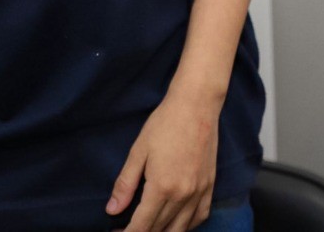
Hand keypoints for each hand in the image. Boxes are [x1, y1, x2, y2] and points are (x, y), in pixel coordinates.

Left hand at [106, 92, 218, 231]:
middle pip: (160, 230)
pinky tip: (176, 223)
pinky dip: (186, 226)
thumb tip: (112, 210)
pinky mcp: (210, 185)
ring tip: (148, 228)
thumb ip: (125, 184)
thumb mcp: (138, 151)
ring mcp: (199, 192)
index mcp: (162, 187)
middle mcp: (183, 195)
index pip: (142, 226)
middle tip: (126, 230)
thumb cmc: (165, 123)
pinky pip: (200, 217)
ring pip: (180, 229)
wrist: (197, 104)